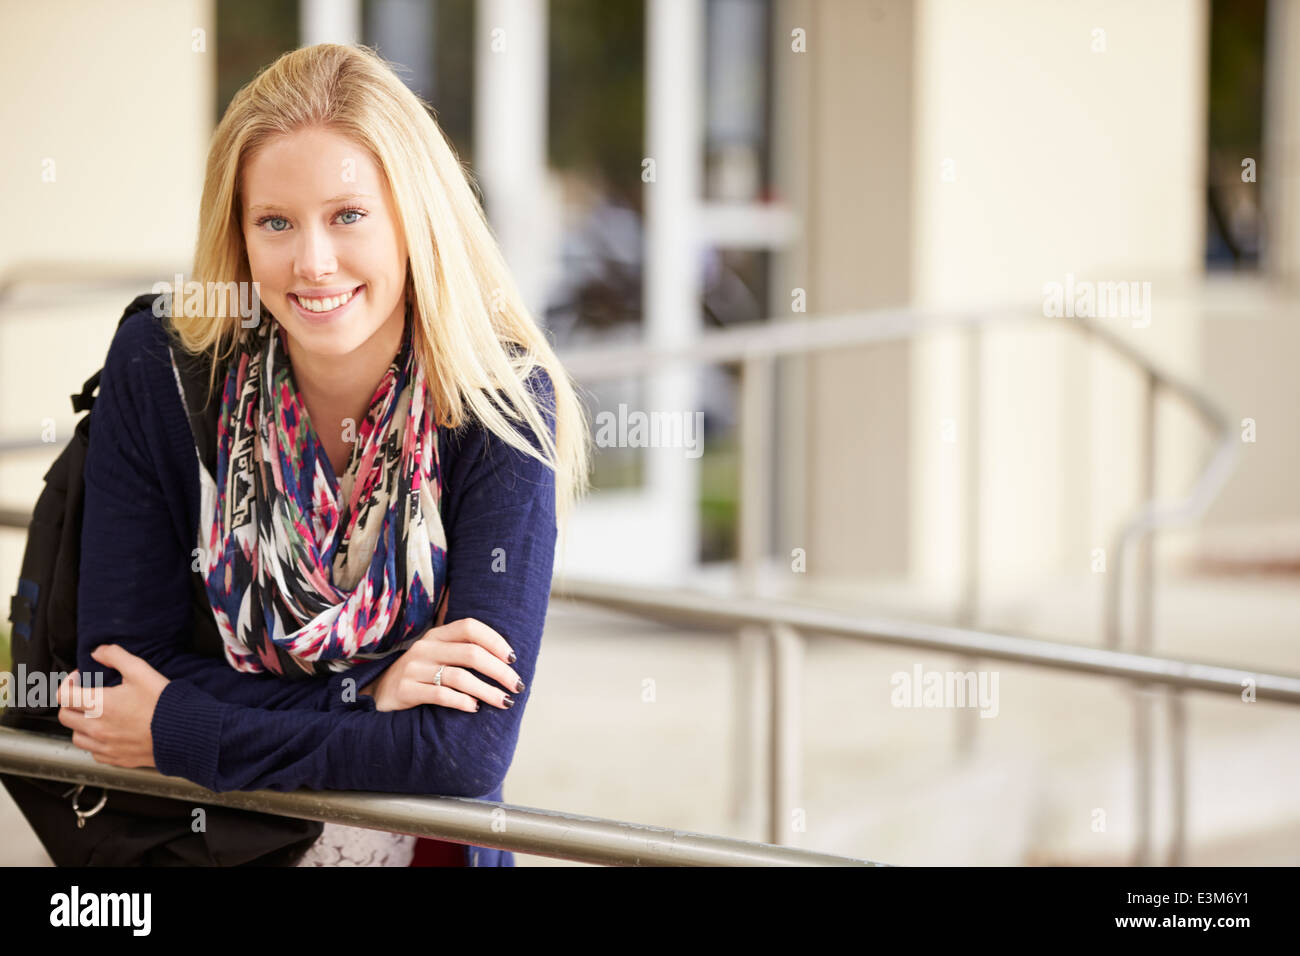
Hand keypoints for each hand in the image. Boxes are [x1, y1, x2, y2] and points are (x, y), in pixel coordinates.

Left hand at [57, 644, 169, 767]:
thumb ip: (116, 656)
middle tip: (86, 695)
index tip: (80, 678)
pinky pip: (94, 752)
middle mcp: (96, 728)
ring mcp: (104, 746)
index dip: (68, 682)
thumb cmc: (162, 703)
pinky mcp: (115, 758)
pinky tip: (109, 733)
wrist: (182, 732)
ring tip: (95, 716)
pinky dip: (95, 743)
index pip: (63, 695)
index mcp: (98, 704)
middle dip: (72, 702)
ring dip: (80, 724)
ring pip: (76, 736)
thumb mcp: (141, 670)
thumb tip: (98, 652)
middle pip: (65, 716)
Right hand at [360, 589, 523, 712]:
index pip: (470, 627)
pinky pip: (441, 695)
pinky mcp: (406, 690)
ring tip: (503, 701)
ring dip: (486, 690)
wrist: (381, 693)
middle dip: (499, 670)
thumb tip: (507, 658)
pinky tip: (475, 708)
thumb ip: (463, 650)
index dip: (495, 640)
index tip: (513, 659)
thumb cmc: (421, 675)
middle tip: (516, 685)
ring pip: (459, 676)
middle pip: (471, 653)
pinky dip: (462, 701)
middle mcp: (425, 648)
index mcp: (437, 635)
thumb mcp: (438, 655)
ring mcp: (414, 668)